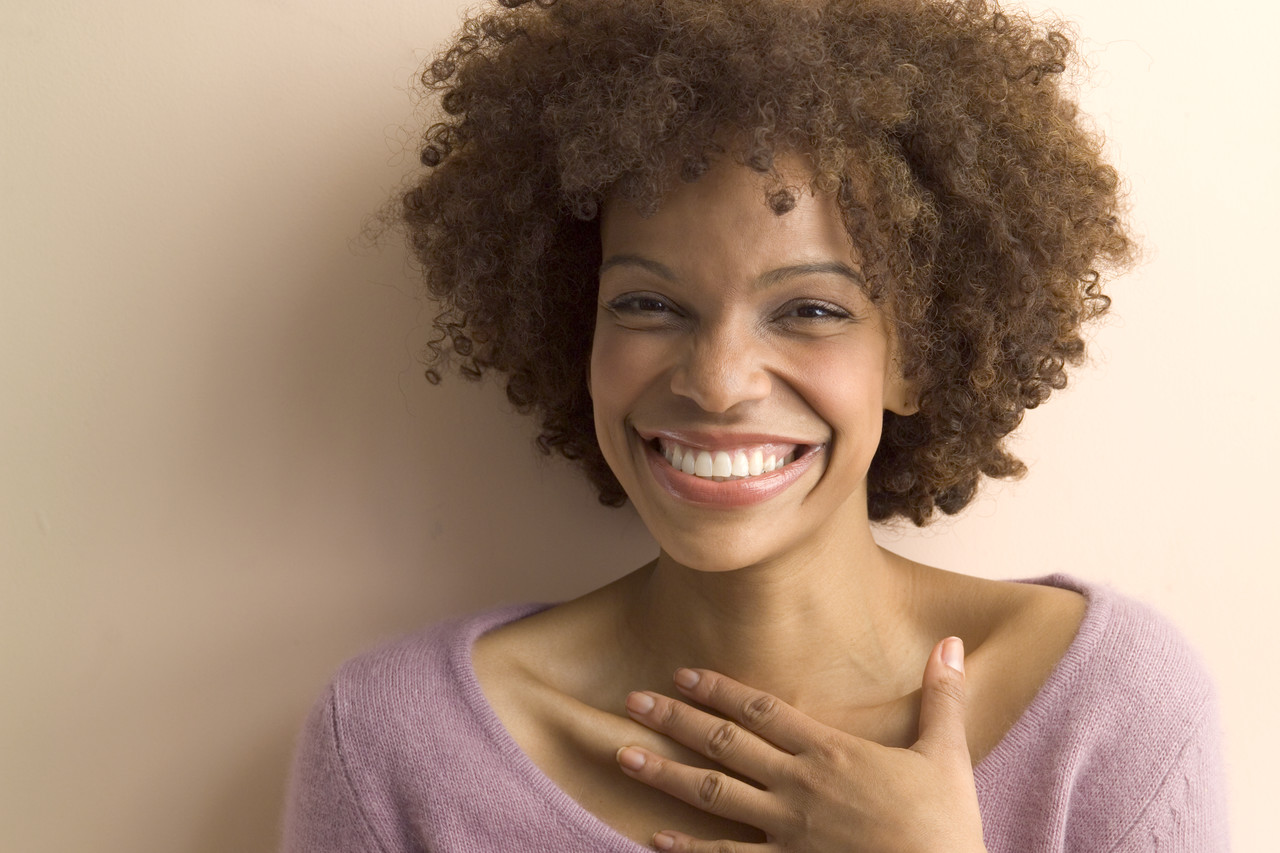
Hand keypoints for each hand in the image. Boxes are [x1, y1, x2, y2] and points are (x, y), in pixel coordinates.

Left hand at [614, 637, 985, 852]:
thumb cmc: (946, 826)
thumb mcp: (947, 754)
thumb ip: (942, 696)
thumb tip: (952, 642)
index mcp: (831, 752)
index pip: (762, 710)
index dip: (719, 690)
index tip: (682, 673)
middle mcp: (799, 786)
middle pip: (724, 744)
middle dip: (675, 720)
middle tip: (632, 703)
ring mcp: (788, 830)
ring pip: (713, 795)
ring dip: (665, 774)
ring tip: (624, 757)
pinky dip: (689, 850)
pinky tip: (655, 840)